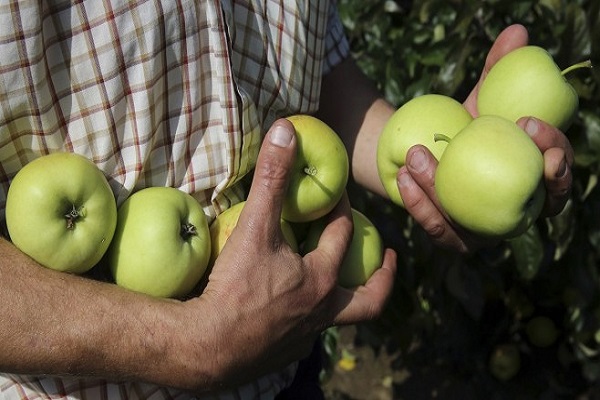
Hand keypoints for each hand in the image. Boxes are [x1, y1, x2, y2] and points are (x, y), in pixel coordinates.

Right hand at [190, 119, 396, 387]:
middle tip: (391, 258)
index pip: (341, 235)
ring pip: (338, 317)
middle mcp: (322, 311)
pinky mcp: (284, 354)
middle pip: (367, 297)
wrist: (207, 347)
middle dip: (383, 276)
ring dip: (345, 298)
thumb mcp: (255, 228)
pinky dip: (310, 318)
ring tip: (343, 286)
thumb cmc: (235, 287)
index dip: (341, 210)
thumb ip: (272, 180)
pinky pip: (307, 333)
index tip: (339, 197)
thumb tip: (285, 131)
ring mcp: (305, 337)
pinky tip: (294, 311)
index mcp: (321, 278)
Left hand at [397, 24, 572, 251]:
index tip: (529, 122)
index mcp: (533, 176)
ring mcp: (486, 231)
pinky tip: (404, 177)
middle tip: (498, 146)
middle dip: (532, 182)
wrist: (420, 153)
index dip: (556, 153)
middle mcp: (519, 209)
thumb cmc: (459, 127)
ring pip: (478, 221)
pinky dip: (420, 204)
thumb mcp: (476, 101)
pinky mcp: (452, 239)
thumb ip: (496, 72)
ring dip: (443, 189)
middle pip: (540, 207)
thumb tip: (517, 32)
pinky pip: (438, 228)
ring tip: (416, 154)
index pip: (558, 170)